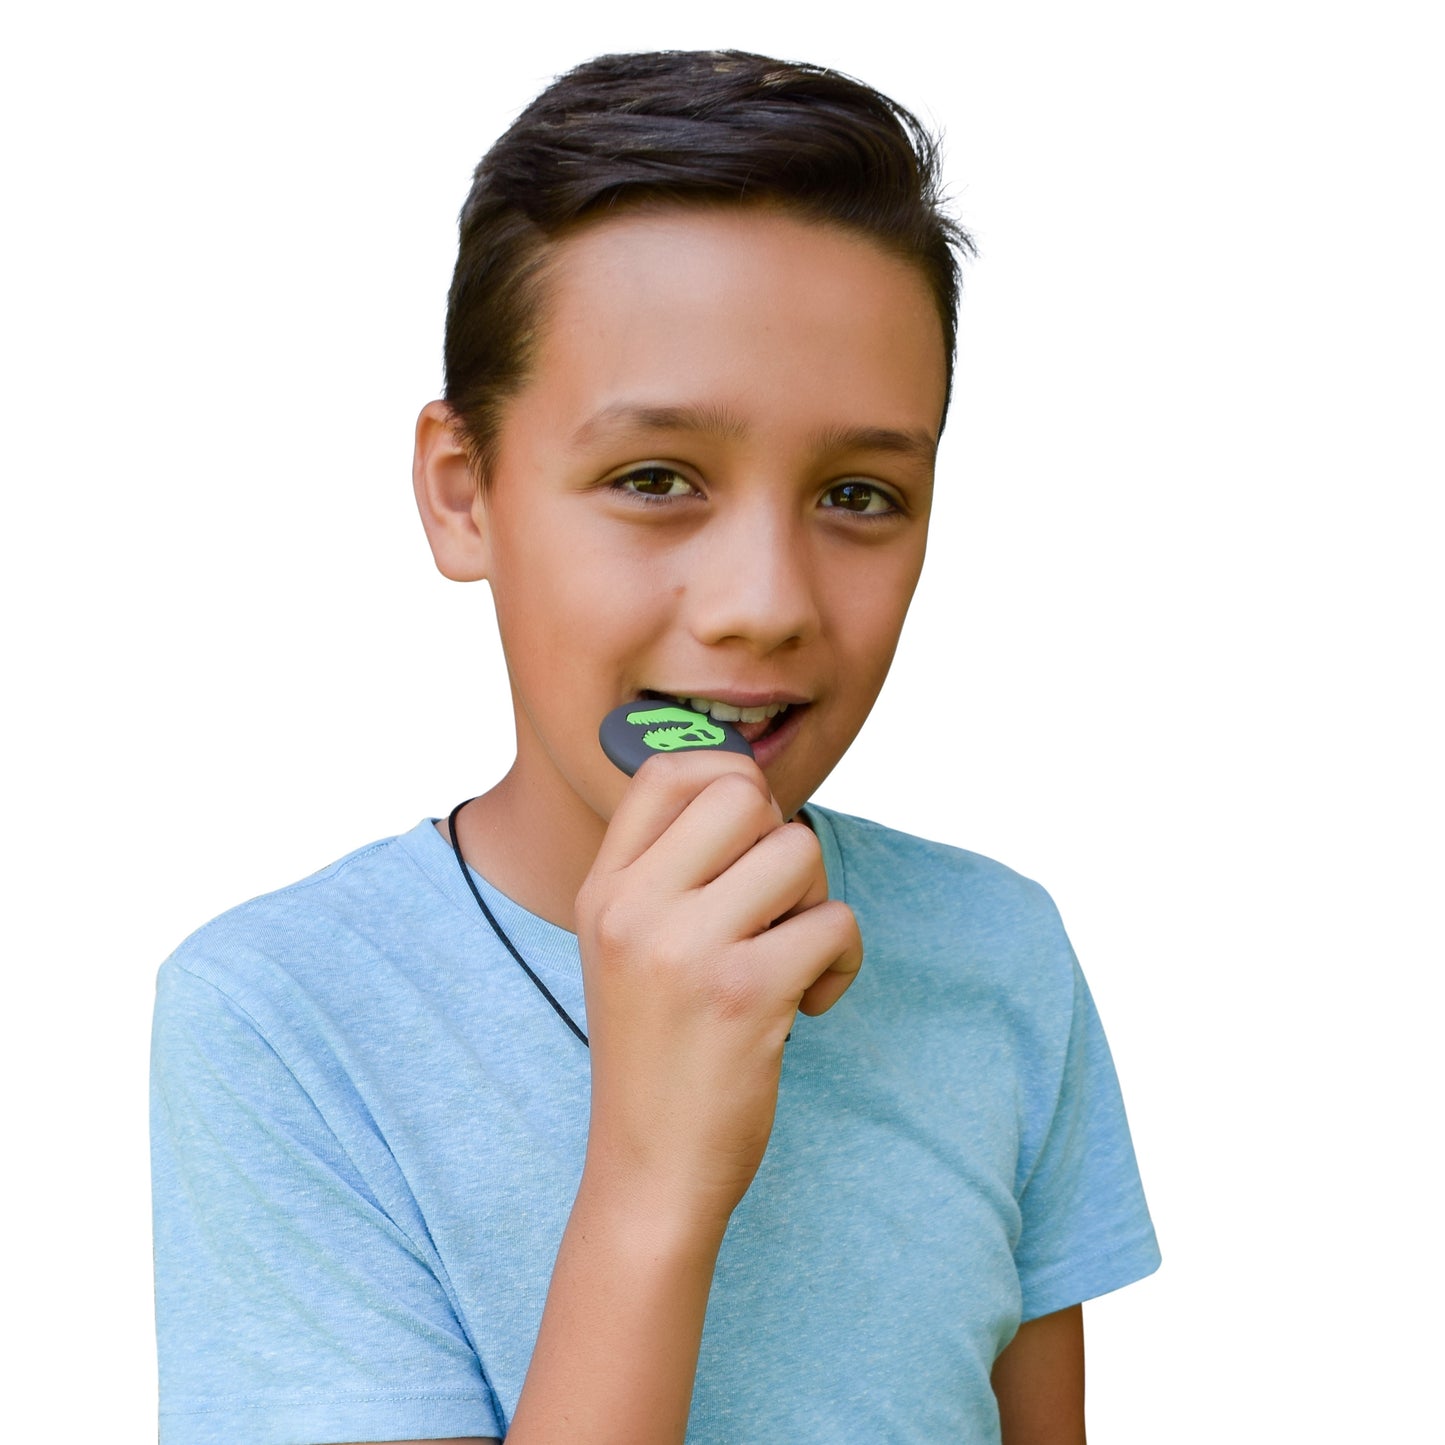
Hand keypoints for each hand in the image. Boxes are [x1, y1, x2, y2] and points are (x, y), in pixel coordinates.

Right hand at [574, 750, 862, 1228]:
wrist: (648, 1171)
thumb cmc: (657, 1052)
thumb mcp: (628, 947)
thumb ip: (671, 871)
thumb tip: (751, 792)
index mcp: (604, 889)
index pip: (668, 769)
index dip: (728, 779)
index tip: (751, 835)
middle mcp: (634, 906)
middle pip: (741, 792)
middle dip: (781, 838)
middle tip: (775, 903)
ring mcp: (686, 947)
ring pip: (798, 849)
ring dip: (816, 901)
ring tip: (791, 956)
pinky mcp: (745, 993)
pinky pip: (834, 921)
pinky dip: (843, 960)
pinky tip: (809, 1002)